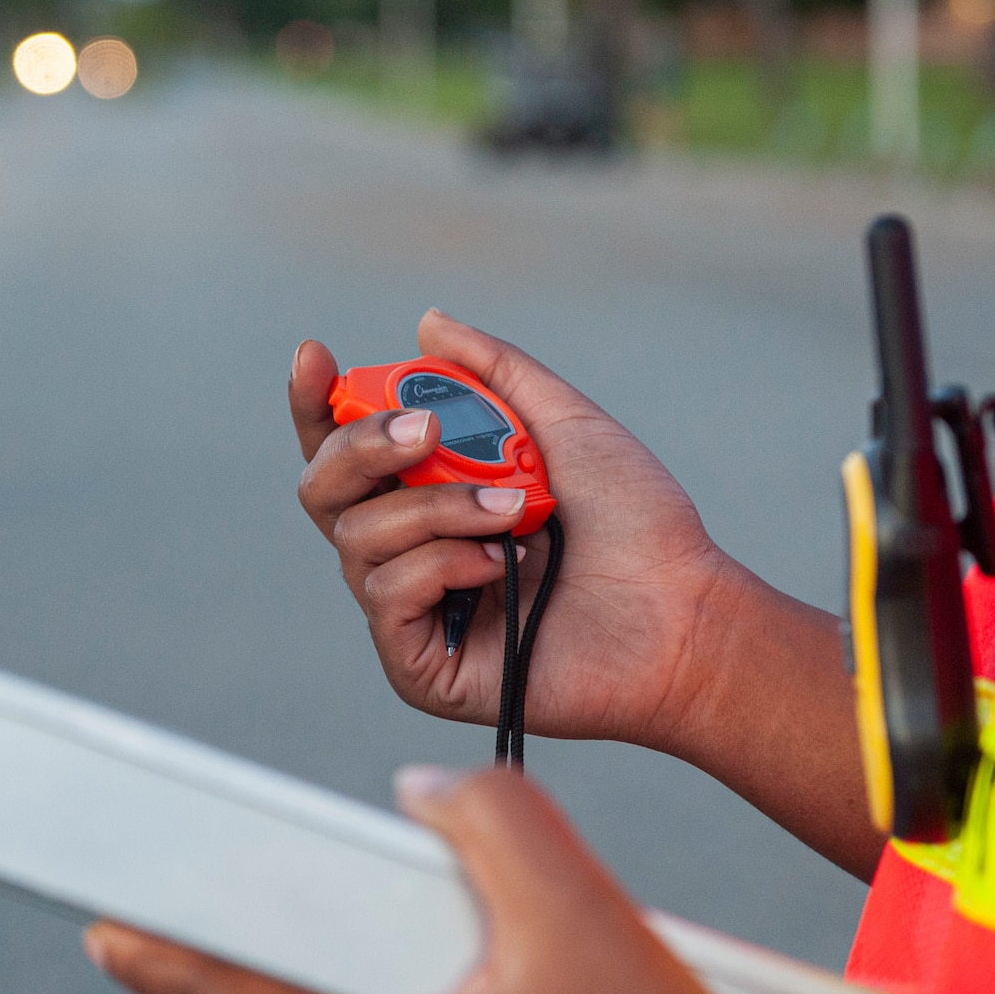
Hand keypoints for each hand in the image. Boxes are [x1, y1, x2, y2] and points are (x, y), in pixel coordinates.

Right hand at [289, 309, 737, 747]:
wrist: (679, 610)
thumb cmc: (635, 524)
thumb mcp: (564, 424)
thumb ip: (495, 373)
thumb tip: (428, 325)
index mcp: (430, 494)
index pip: (343, 449)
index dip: (315, 404)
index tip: (316, 355)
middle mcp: (408, 551)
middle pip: (324, 489)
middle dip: (362, 446)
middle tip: (426, 432)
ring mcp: (411, 612)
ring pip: (358, 539)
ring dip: (437, 510)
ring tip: (516, 512)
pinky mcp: (420, 668)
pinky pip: (385, 597)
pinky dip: (441, 565)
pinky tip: (502, 567)